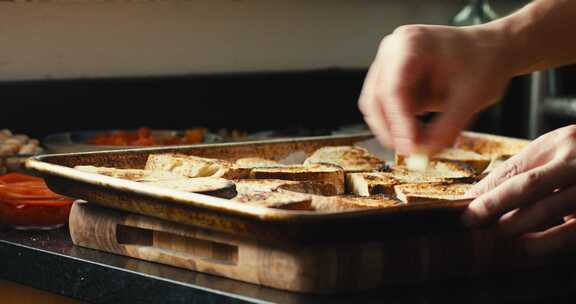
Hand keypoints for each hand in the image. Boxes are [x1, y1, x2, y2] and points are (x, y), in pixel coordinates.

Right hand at [358, 24, 512, 154]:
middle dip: (391, 129)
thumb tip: (424, 153)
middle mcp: (392, 51)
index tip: (409, 148)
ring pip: (376, 106)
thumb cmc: (485, 61)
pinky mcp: (391, 78)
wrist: (492, 50)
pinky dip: (399, 123)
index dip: (398, 122)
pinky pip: (386, 108)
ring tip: (420, 142)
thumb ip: (447, 127)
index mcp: (410, 44)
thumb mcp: (471, 97)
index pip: (394, 89)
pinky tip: (420, 129)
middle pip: (376, 98)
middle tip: (411, 152)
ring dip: (393, 128)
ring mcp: (389, 64)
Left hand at [463, 125, 575, 254]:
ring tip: (498, 231)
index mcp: (564, 141)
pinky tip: (528, 245)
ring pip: (549, 208)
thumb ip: (530, 167)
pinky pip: (572, 231)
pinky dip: (547, 241)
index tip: (466, 203)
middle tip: (470, 220)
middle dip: (493, 205)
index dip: (488, 188)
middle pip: (528, 185)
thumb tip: (484, 191)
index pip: (517, 167)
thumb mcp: (561, 148)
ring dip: (516, 224)